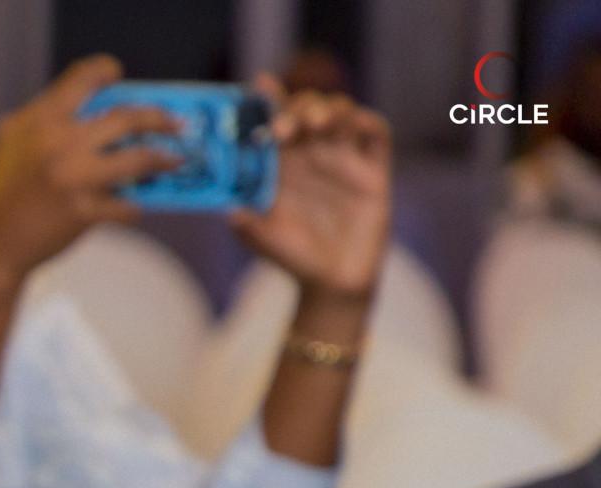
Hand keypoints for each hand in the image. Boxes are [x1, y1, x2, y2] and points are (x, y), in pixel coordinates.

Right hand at [0, 56, 184, 287]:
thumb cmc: (4, 193)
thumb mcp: (10, 143)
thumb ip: (44, 120)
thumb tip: (94, 111)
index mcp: (40, 120)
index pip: (82, 78)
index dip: (105, 71)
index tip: (119, 75)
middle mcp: (59, 142)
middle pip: (126, 117)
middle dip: (158, 118)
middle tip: (176, 124)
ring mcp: (73, 177)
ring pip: (138, 159)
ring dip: (164, 159)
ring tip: (175, 161)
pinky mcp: (83, 211)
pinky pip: (126, 205)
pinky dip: (132, 207)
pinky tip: (131, 208)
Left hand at [233, 80, 392, 307]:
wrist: (331, 281)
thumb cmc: (292, 255)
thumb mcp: (263, 239)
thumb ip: (248, 224)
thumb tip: (230, 211)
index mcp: (284, 162)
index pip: (277, 121)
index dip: (270, 100)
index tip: (258, 86)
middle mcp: (314, 154)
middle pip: (309, 110)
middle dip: (298, 107)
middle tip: (284, 127)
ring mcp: (345, 159)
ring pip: (342, 114)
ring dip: (330, 109)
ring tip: (315, 123)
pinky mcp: (374, 170)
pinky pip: (376, 135)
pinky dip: (366, 122)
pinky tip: (352, 125)